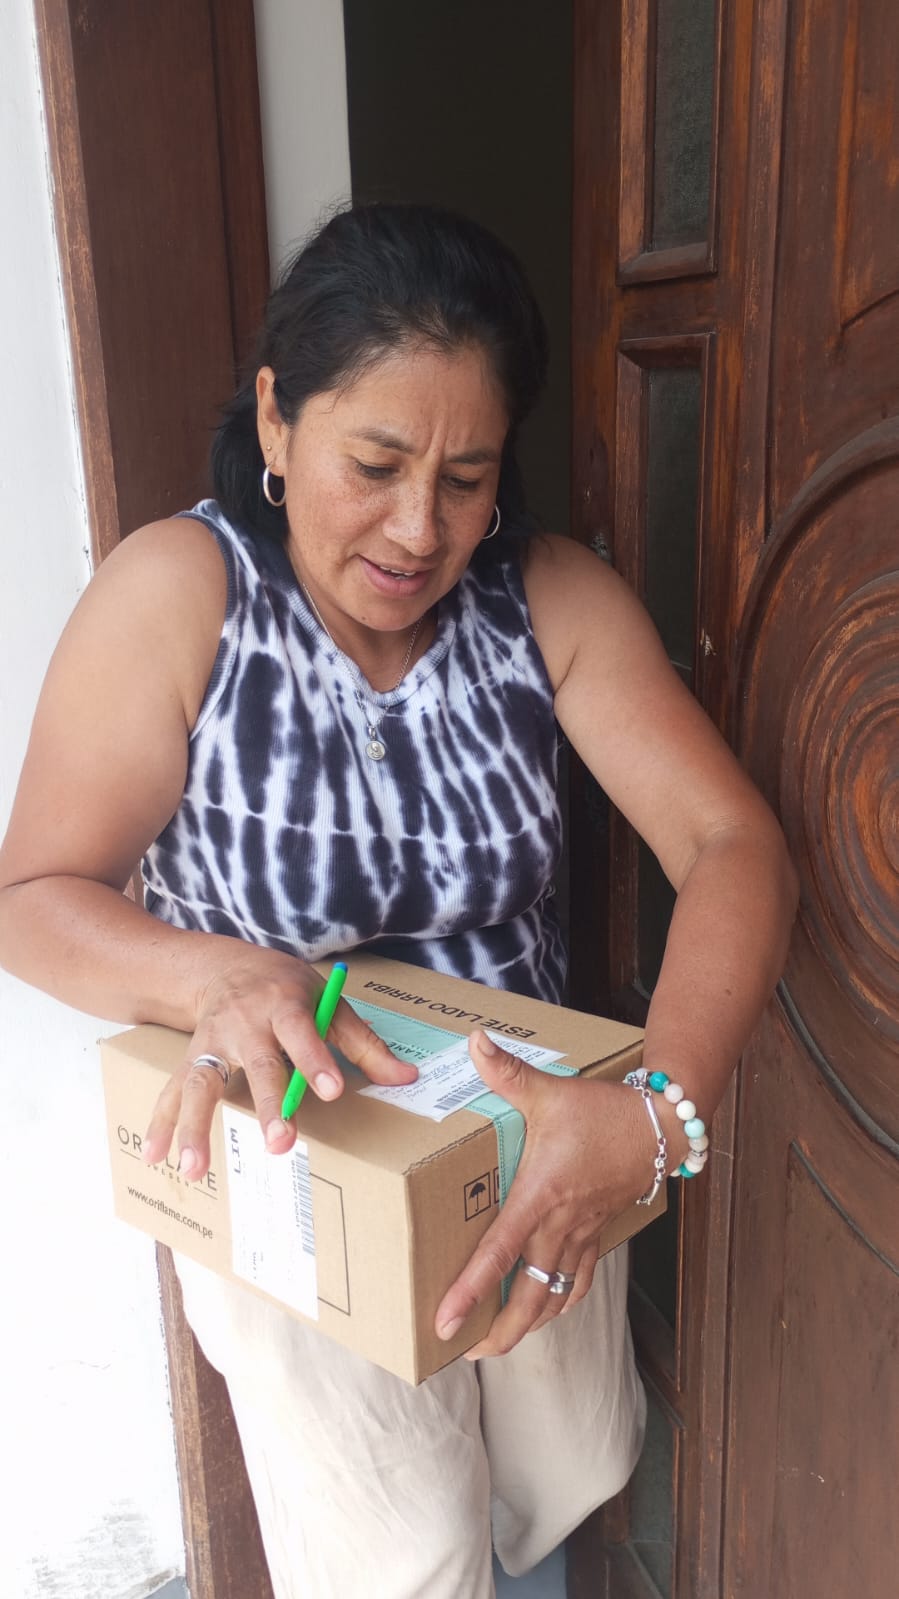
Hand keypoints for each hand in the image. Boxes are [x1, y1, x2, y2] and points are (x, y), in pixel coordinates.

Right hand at [142, 946, 416, 1179]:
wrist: (224, 966)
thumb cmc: (286, 989)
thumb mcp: (327, 1002)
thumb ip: (363, 1043)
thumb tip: (406, 1078)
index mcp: (285, 1004)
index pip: (302, 1032)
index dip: (315, 1060)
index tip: (332, 1091)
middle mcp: (245, 1023)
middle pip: (257, 1064)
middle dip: (267, 1103)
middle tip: (278, 1143)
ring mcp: (212, 1042)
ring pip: (201, 1082)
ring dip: (195, 1125)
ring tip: (194, 1168)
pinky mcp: (190, 1058)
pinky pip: (172, 1091)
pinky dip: (162, 1124)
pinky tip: (155, 1158)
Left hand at [434, 1030, 661, 1357]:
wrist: (662, 1124)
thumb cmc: (603, 1110)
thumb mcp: (550, 1090)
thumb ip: (507, 1071)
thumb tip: (474, 1042)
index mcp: (541, 1196)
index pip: (499, 1253)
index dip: (471, 1291)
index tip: (446, 1323)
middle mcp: (561, 1225)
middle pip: (529, 1296)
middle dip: (498, 1332)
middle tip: (464, 1352)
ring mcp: (582, 1234)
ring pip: (555, 1296)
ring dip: (527, 1324)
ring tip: (496, 1344)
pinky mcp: (597, 1233)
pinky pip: (580, 1281)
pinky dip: (561, 1303)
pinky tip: (546, 1313)